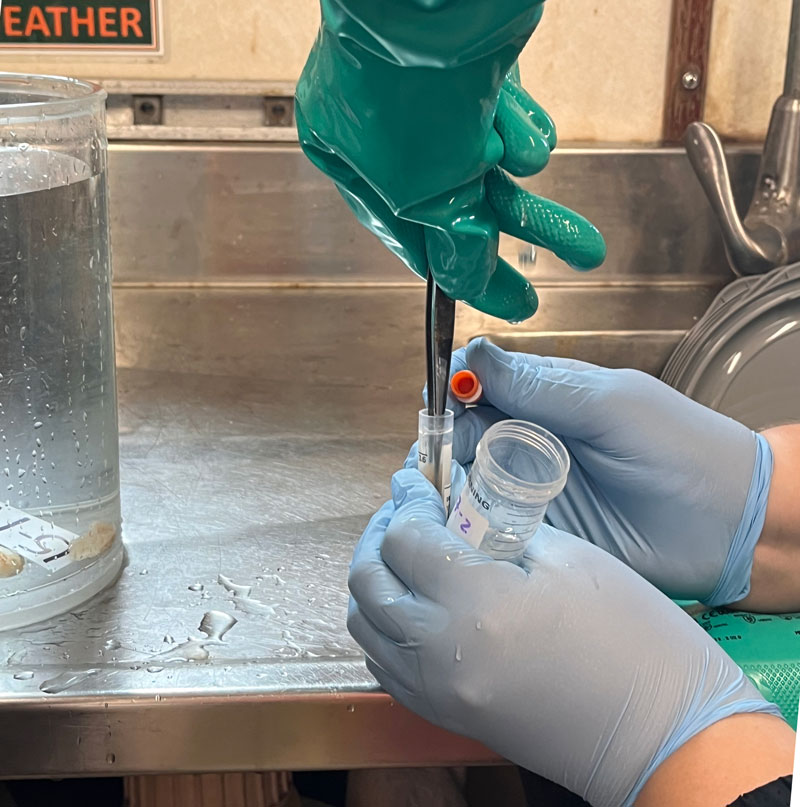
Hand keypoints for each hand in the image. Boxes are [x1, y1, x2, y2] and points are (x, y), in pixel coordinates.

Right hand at [295, 1, 605, 322]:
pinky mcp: (479, 72)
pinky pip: (512, 122)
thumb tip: (468, 280)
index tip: (489, 301)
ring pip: (495, 173)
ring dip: (539, 213)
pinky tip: (522, 133)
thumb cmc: (400, 90)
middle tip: (531, 295)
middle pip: (457, 209)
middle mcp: (388, 132)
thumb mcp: (422, 196)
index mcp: (349, 161)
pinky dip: (524, 135)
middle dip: (506, 253)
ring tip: (584, 248)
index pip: (409, 238)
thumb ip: (450, 241)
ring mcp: (434, 101)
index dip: (456, 274)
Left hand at [348, 468, 778, 806]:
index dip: (407, 499)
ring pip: (363, 625)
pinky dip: (381, 624)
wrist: (660, 733)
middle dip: (379, 534)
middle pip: (368, 581)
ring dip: (372, 580)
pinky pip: (382, 663)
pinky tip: (409, 602)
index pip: (406, 539)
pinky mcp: (443, 714)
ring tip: (402, 551)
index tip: (414, 478)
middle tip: (405, 509)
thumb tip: (458, 506)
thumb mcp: (567, 559)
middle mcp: (440, 651)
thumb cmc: (631, 637)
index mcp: (478, 602)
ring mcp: (436, 690)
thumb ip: (500, 528)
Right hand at [447, 338, 772, 605]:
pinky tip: (454, 523)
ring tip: (440, 491)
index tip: (440, 397)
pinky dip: (462, 522)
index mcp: (545, 398)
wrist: (725, 525)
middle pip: (461, 431)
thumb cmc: (676, 449)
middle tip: (436, 455)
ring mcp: (528, 488)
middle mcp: (528, 440)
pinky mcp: (533, 533)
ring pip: (466, 478)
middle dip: (440, 437)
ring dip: (446, 480)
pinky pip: (484, 524)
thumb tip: (471, 353)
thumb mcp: (607, 405)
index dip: (453, 385)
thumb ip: (539, 385)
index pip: (480, 382)